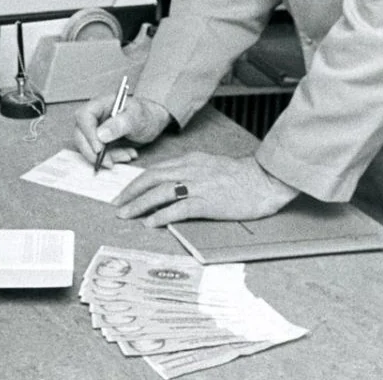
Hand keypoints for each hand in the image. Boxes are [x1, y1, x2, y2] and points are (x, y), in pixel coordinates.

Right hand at [73, 94, 173, 169]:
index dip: (88, 134)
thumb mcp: (137, 117)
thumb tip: (100, 135)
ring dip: (107, 157)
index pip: (84, 117)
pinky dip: (114, 159)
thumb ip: (119, 124)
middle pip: (80, 135)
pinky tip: (129, 154)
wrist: (153, 121)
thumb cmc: (146, 114)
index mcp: (100, 105)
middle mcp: (94, 118)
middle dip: (92, 152)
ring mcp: (96, 130)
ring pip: (89, 148)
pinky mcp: (101, 143)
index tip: (99, 149)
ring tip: (128, 154)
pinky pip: (100, 155)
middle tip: (109, 163)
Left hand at [113, 152, 297, 226]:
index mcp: (190, 160)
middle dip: (130, 192)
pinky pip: (178, 208)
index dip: (136, 182)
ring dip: (139, 204)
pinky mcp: (208, 202)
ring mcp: (198, 185)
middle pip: (151, 178)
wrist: (265, 180)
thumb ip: (190, 172)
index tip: (124, 193)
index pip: (155, 170)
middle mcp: (190, 170)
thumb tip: (171, 185)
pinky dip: (161, 215)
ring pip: (159, 192)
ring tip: (125, 214)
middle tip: (116, 204)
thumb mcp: (210, 166)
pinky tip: (150, 223)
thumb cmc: (241, 177)